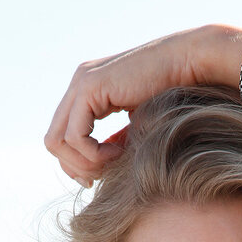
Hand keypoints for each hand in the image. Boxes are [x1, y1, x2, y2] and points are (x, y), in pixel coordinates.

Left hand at [44, 25, 241, 185]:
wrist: (188, 65)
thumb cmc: (174, 95)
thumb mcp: (136, 126)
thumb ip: (114, 144)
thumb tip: (96, 173)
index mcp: (88, 91)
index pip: (61, 137)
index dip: (76, 164)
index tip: (101, 176)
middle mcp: (79, 84)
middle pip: (53, 141)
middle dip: (76, 167)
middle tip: (104, 176)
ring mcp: (81, 83)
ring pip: (57, 141)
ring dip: (85, 163)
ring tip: (114, 161)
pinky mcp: (89, 88)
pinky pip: (74, 137)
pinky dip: (94, 154)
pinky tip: (118, 151)